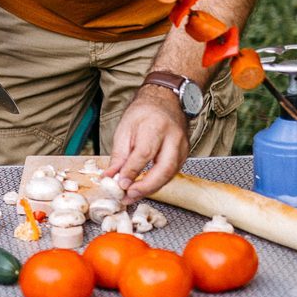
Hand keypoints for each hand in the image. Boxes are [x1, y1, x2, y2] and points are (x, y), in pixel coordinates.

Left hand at [104, 87, 189, 203]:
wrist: (165, 101)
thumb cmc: (144, 113)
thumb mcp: (124, 129)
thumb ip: (119, 155)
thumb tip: (111, 176)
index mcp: (155, 126)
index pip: (144, 153)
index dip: (132, 172)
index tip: (120, 184)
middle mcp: (173, 137)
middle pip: (164, 168)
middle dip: (146, 187)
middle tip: (129, 196)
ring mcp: (182, 147)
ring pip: (170, 174)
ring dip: (151, 188)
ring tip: (133, 195)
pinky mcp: (185, 154)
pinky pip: (172, 173)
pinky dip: (158, 182)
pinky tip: (145, 187)